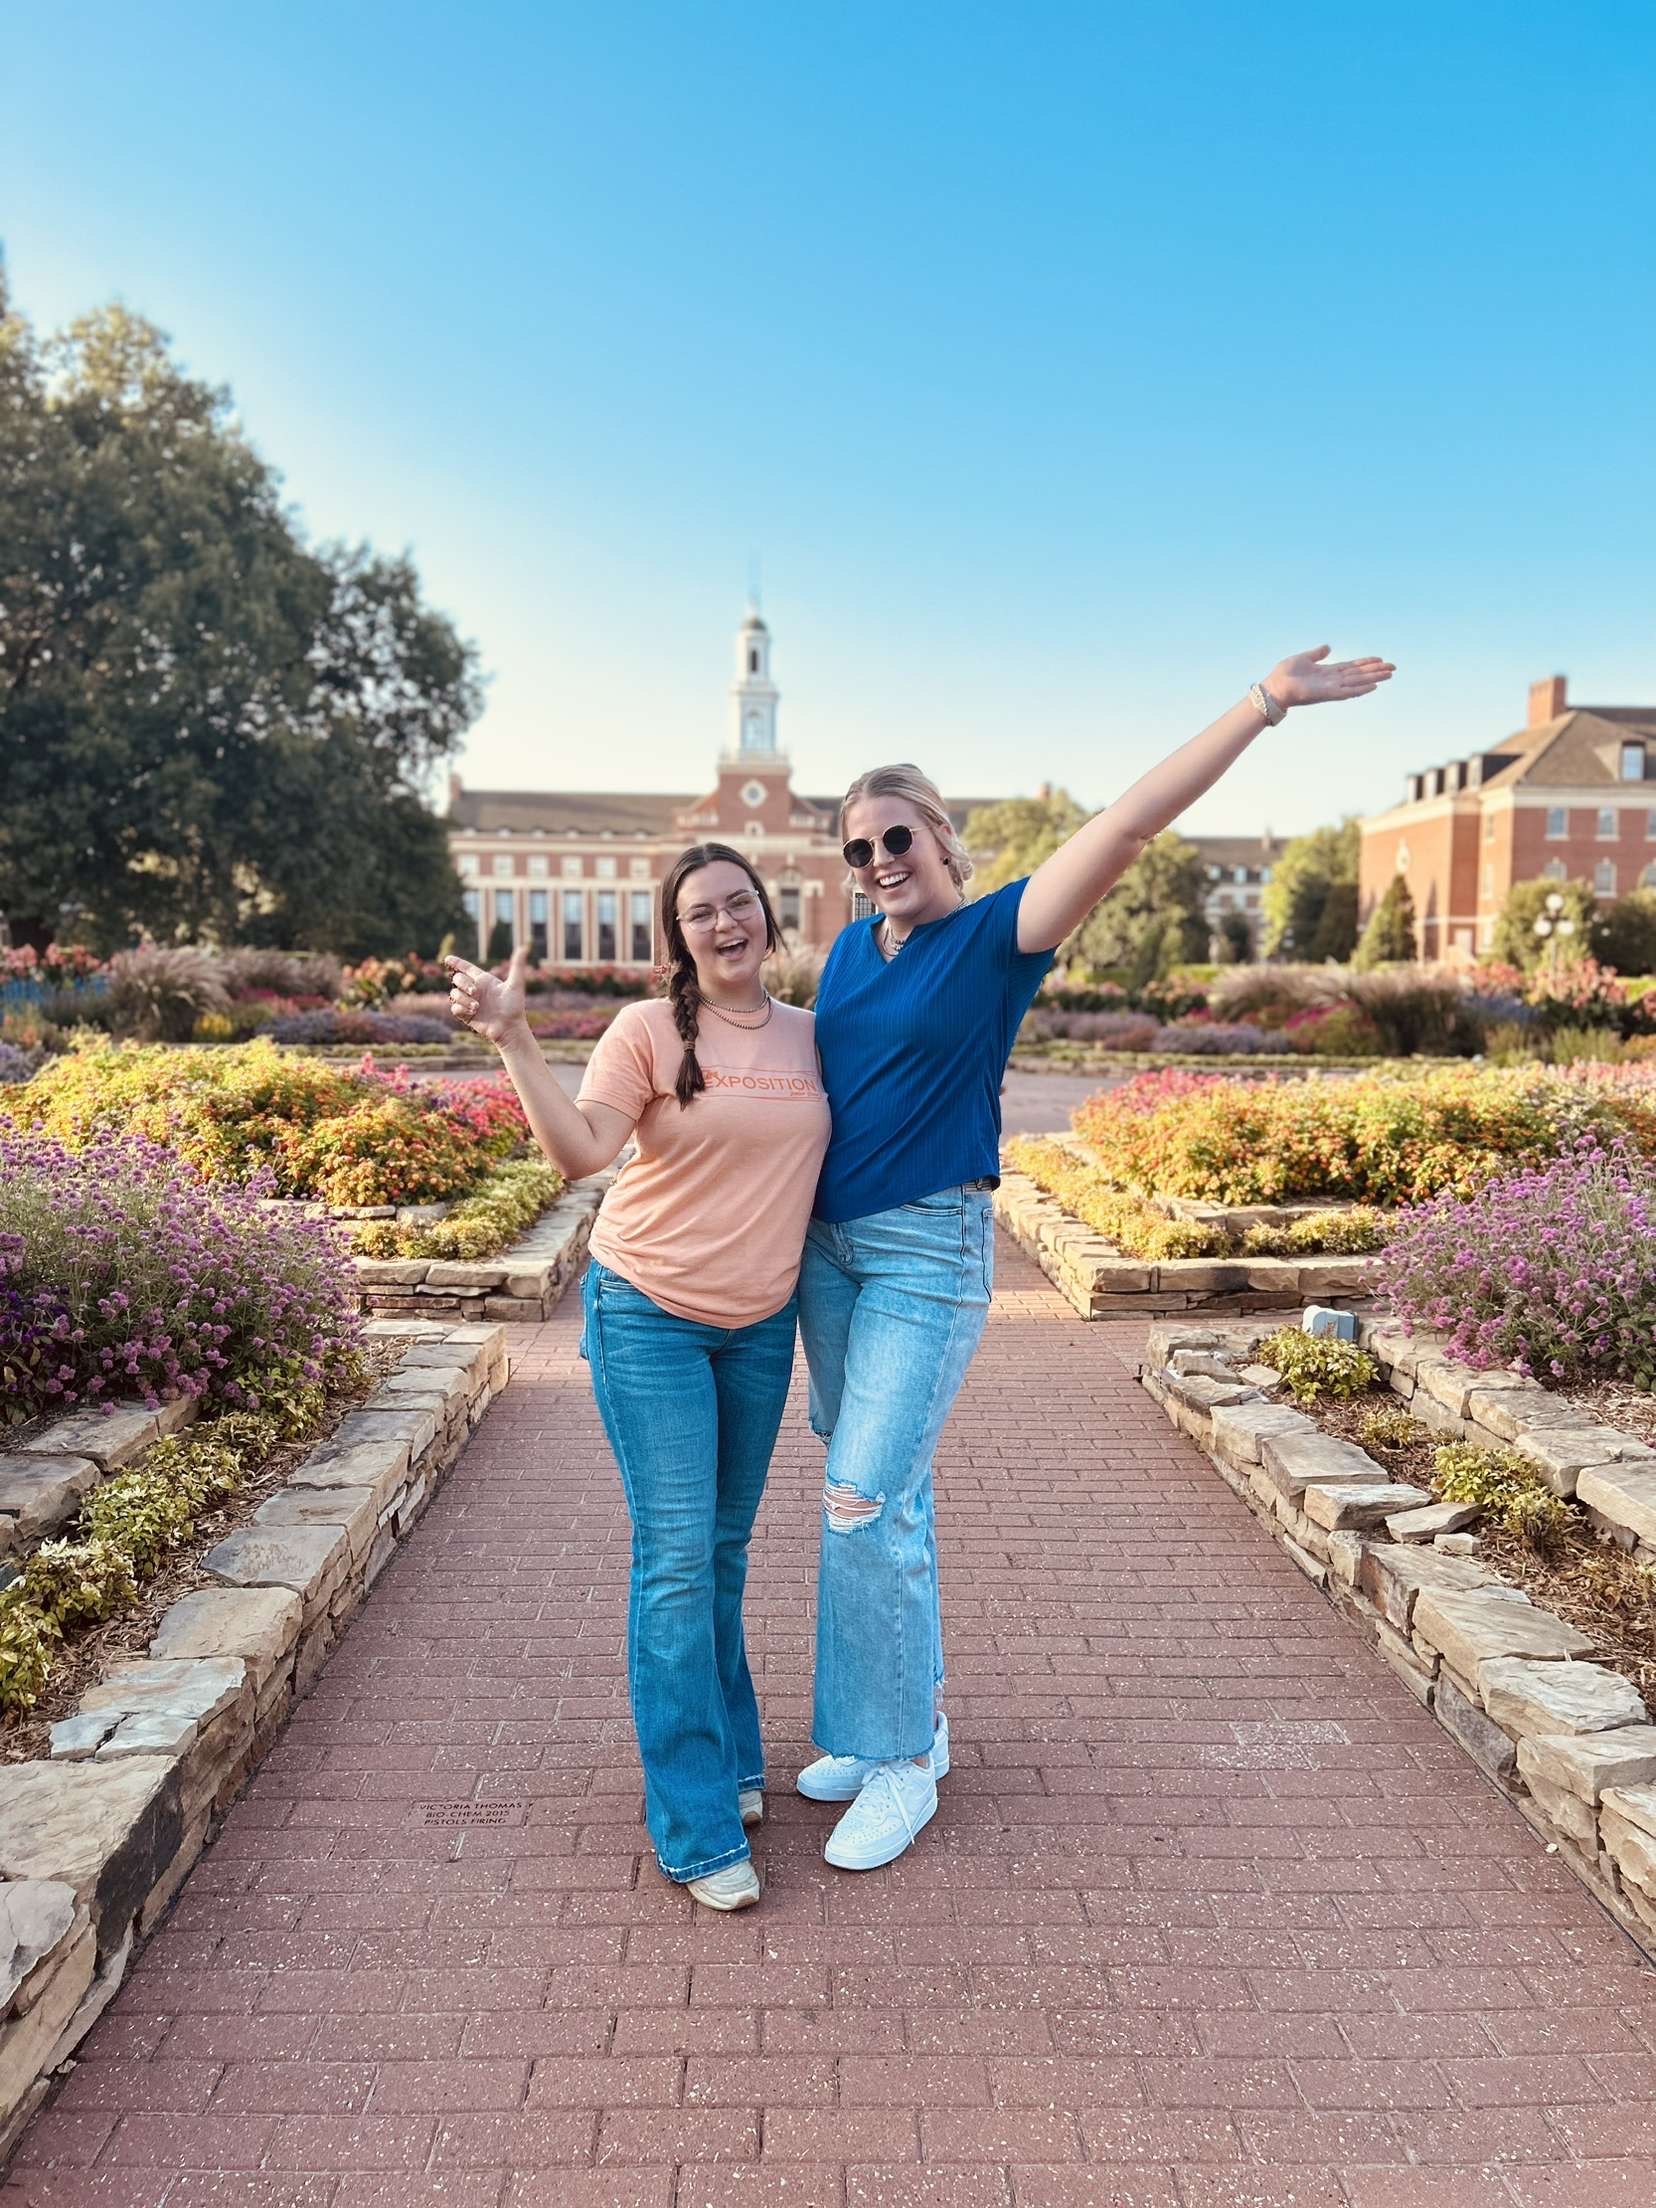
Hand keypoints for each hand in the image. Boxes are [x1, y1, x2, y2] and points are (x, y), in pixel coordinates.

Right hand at [445, 947, 528, 1043]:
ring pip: (454, 993)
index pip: (466, 968)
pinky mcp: (465, 1015)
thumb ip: (517, 965)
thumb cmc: (514, 1007)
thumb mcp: (515, 984)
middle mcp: (475, 990)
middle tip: (475, 991)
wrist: (509, 1028)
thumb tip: (524, 947)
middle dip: (463, 983)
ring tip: (477, 1007)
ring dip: (464, 999)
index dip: (456, 962)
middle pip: (458, 979)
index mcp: (484, 980)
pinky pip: (454, 1008)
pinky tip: (472, 1013)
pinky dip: (461, 1008)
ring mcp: (469, 1002)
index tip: (447, 958)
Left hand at [1267, 645, 1394, 709]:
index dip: (1366, 663)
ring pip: (1358, 682)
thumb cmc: (1284, 675)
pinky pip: (1348, 692)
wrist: (1274, 687)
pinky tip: (1374, 686)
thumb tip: (1328, 647)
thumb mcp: (1303, 658)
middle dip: (1376, 671)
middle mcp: (1332, 681)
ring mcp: (1331, 688)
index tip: (1380, 659)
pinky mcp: (1327, 694)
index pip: (1351, 667)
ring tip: (1389, 675)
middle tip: (1393, 668)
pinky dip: (1361, 689)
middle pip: (1359, 674)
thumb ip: (1317, 653)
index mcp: (1327, 672)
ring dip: (1374, 678)